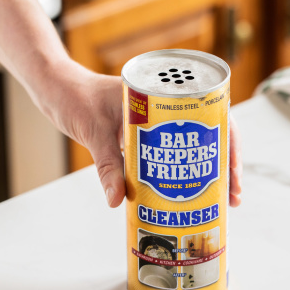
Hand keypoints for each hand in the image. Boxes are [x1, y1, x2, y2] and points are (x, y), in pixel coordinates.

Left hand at [39, 60, 241, 208]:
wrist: (57, 89)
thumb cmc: (75, 98)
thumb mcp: (93, 131)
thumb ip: (106, 165)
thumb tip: (118, 201)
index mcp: (163, 92)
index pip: (210, 112)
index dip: (227, 141)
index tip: (232, 169)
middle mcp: (166, 106)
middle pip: (209, 135)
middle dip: (225, 165)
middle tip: (232, 196)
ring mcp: (157, 122)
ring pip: (193, 147)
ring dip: (208, 172)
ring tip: (221, 200)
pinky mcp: (145, 136)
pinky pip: (171, 155)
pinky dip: (182, 172)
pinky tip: (188, 194)